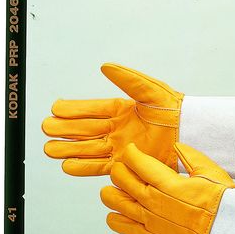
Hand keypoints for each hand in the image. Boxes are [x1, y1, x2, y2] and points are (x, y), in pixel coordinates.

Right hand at [42, 63, 183, 175]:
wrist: (188, 132)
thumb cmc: (173, 109)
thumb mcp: (151, 91)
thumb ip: (128, 80)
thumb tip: (105, 66)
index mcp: (121, 110)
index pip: (91, 109)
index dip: (73, 110)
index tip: (55, 109)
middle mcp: (117, 129)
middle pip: (85, 130)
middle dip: (65, 130)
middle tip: (46, 129)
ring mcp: (120, 147)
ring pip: (88, 149)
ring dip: (70, 150)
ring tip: (51, 150)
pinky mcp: (126, 163)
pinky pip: (101, 166)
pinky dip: (85, 167)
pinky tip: (68, 166)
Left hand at [100, 142, 234, 233]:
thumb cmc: (223, 203)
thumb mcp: (210, 171)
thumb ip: (190, 156)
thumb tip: (176, 146)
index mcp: (167, 182)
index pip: (135, 162)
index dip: (130, 153)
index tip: (133, 151)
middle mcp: (153, 201)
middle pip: (120, 178)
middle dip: (120, 169)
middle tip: (127, 168)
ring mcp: (150, 221)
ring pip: (115, 201)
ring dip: (112, 192)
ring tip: (119, 188)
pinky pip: (122, 227)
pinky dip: (115, 218)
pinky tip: (117, 213)